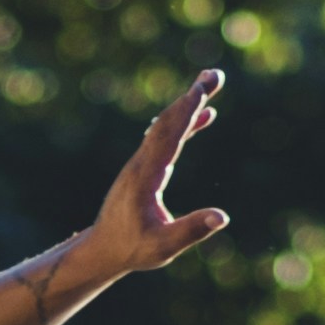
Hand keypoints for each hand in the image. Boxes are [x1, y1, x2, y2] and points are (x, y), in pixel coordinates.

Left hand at [68, 70, 232, 291]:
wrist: (103, 249)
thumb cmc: (132, 249)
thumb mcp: (163, 246)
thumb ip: (191, 230)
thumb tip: (221, 217)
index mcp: (146, 177)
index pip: (169, 137)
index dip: (187, 113)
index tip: (201, 90)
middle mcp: (141, 162)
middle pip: (168, 122)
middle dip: (191, 97)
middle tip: (215, 75)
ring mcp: (141, 162)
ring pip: (166, 125)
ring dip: (187, 104)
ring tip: (210, 84)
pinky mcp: (144, 167)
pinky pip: (166, 137)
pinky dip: (185, 124)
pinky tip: (204, 117)